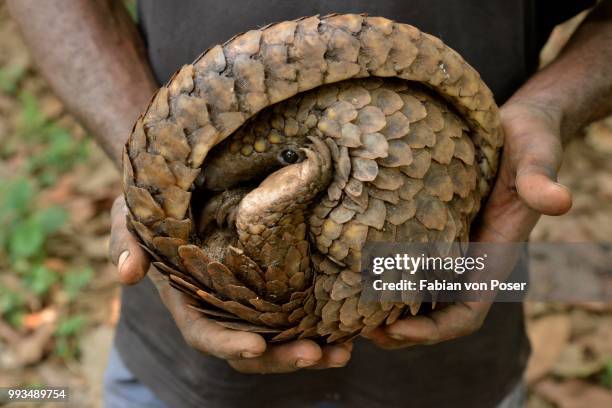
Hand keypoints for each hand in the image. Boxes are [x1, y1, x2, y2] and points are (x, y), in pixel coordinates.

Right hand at [108, 196, 351, 372]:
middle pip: (251, 346)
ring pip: (280, 335)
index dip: (228, 344)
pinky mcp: (273, 281)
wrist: (186, 178)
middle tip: (316, 354)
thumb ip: (125, 241)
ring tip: (344, 352)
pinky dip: (321, 320)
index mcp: (188, 299)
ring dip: (311, 349)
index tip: (257, 346)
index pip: (205, 333)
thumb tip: (127, 276)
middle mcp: (222, 306)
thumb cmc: (154, 197)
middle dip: (281, 356)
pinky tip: (351, 325)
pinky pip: (298, 309)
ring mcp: (250, 297)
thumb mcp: (130, 212)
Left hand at [366, 99, 572, 348]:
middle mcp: (468, 258)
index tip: (398, 331)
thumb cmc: (528, 141)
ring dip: (385, 307)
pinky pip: (404, 259)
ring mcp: (446, 244)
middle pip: (434, 312)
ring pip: (415, 291)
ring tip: (347, 311)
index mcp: (493, 256)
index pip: (467, 312)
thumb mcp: (536, 156)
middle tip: (360, 331)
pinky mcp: (428, 225)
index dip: (436, 329)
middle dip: (401, 329)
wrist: (514, 125)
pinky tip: (350, 268)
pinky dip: (383, 273)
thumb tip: (560, 201)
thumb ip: (541, 179)